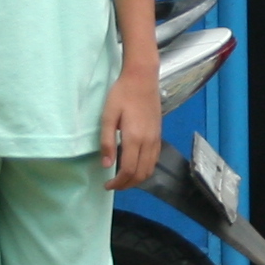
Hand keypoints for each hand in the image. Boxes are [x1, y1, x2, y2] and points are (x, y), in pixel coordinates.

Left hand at [101, 61, 160, 190]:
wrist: (142, 78)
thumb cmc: (122, 94)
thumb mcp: (108, 116)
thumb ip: (107, 141)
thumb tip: (106, 165)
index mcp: (134, 138)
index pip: (128, 170)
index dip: (118, 183)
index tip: (107, 185)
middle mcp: (148, 142)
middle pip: (141, 174)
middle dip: (127, 185)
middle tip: (113, 186)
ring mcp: (155, 139)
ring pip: (150, 169)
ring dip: (137, 179)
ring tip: (123, 179)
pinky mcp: (158, 135)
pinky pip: (154, 160)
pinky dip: (145, 170)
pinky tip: (134, 166)